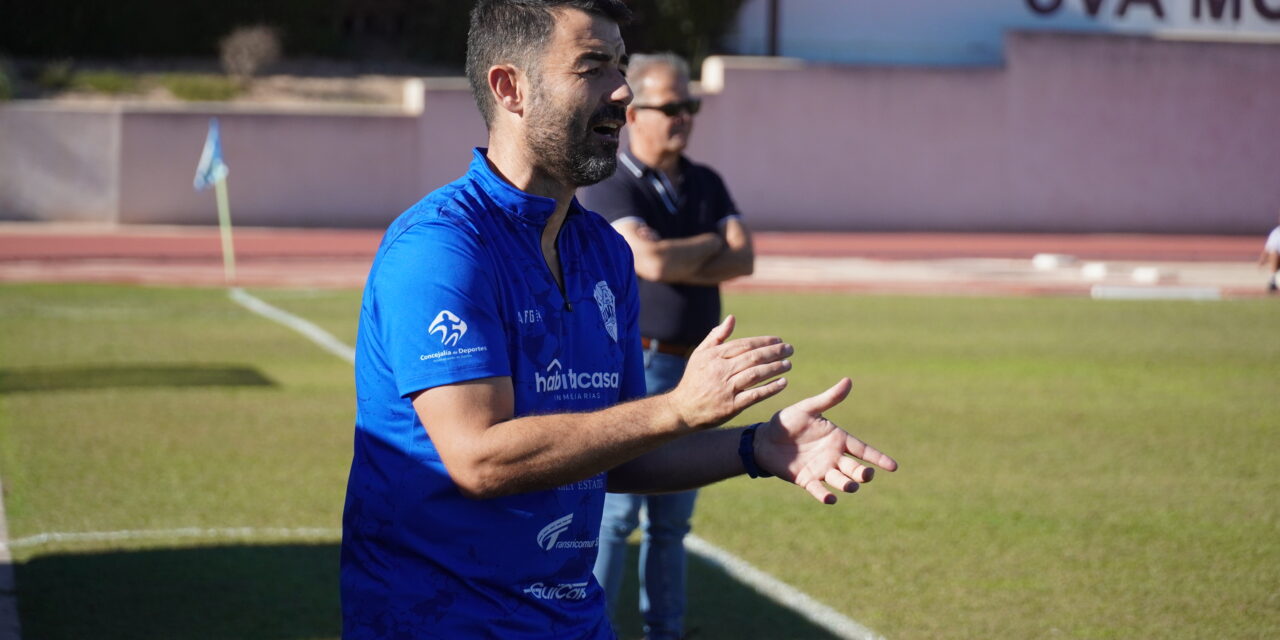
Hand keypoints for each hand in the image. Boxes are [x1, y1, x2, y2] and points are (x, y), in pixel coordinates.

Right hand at [666, 315, 791, 430]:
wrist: (682, 409)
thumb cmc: (694, 379)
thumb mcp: (700, 354)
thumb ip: (717, 336)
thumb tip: (732, 318)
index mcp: (714, 356)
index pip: (744, 345)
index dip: (763, 342)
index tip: (778, 340)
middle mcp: (720, 371)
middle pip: (753, 358)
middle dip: (774, 352)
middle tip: (790, 350)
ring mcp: (726, 389)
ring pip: (755, 375)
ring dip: (775, 368)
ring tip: (788, 364)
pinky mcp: (731, 406)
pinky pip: (754, 395)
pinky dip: (770, 388)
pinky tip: (782, 383)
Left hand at [755, 378, 897, 503]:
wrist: (764, 438)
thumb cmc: (788, 421)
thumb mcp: (808, 408)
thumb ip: (828, 398)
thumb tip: (848, 380)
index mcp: (838, 439)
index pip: (863, 450)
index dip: (878, 458)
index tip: (894, 467)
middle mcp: (834, 457)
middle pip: (855, 468)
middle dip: (863, 474)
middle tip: (866, 475)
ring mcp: (821, 470)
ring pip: (840, 481)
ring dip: (847, 485)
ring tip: (851, 486)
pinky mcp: (806, 480)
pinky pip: (818, 490)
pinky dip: (825, 495)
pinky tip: (830, 499)